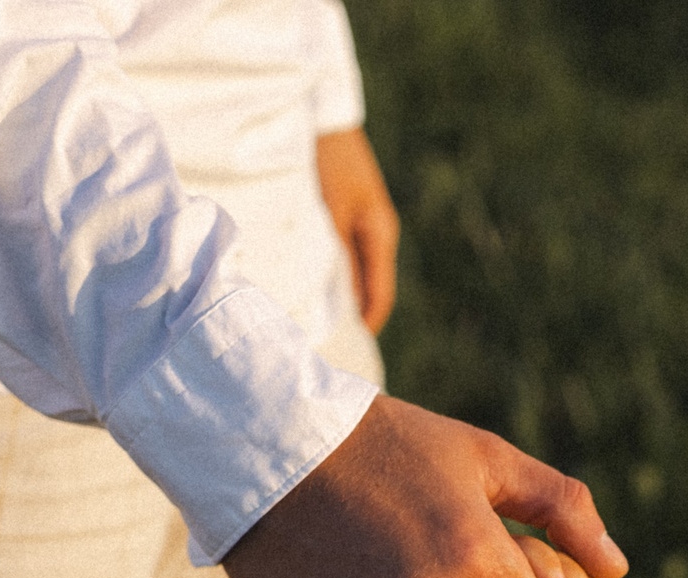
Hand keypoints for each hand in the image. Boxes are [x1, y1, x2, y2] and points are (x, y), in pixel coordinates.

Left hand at [316, 127, 398, 333]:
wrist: (319, 112)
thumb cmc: (323, 161)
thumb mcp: (329, 215)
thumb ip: (336, 261)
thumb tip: (340, 309)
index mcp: (380, 235)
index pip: (378, 300)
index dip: (363, 331)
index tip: (343, 356)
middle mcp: (377, 232)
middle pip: (368, 290)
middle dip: (349, 318)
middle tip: (324, 348)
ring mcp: (364, 222)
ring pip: (354, 273)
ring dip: (337, 296)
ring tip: (312, 322)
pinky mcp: (347, 211)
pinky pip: (344, 255)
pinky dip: (330, 274)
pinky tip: (307, 283)